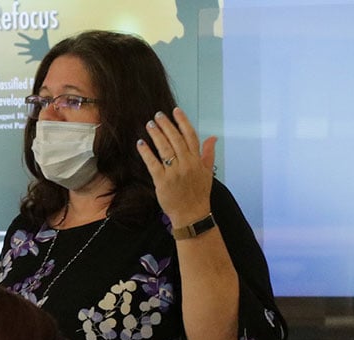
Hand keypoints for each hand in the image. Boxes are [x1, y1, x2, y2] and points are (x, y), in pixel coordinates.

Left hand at [136, 107, 215, 225]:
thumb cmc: (199, 194)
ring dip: (156, 135)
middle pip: (176, 139)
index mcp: (197, 161)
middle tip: (157, 115)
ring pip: (164, 149)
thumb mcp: (207, 172)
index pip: (190, 136)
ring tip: (149, 124)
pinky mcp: (162, 181)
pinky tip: (140, 143)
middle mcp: (186, 164)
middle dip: (166, 125)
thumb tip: (213, 138)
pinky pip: (153, 163)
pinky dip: (146, 152)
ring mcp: (174, 172)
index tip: (176, 111)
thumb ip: (208, 153)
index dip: (183, 122)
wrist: (192, 214)